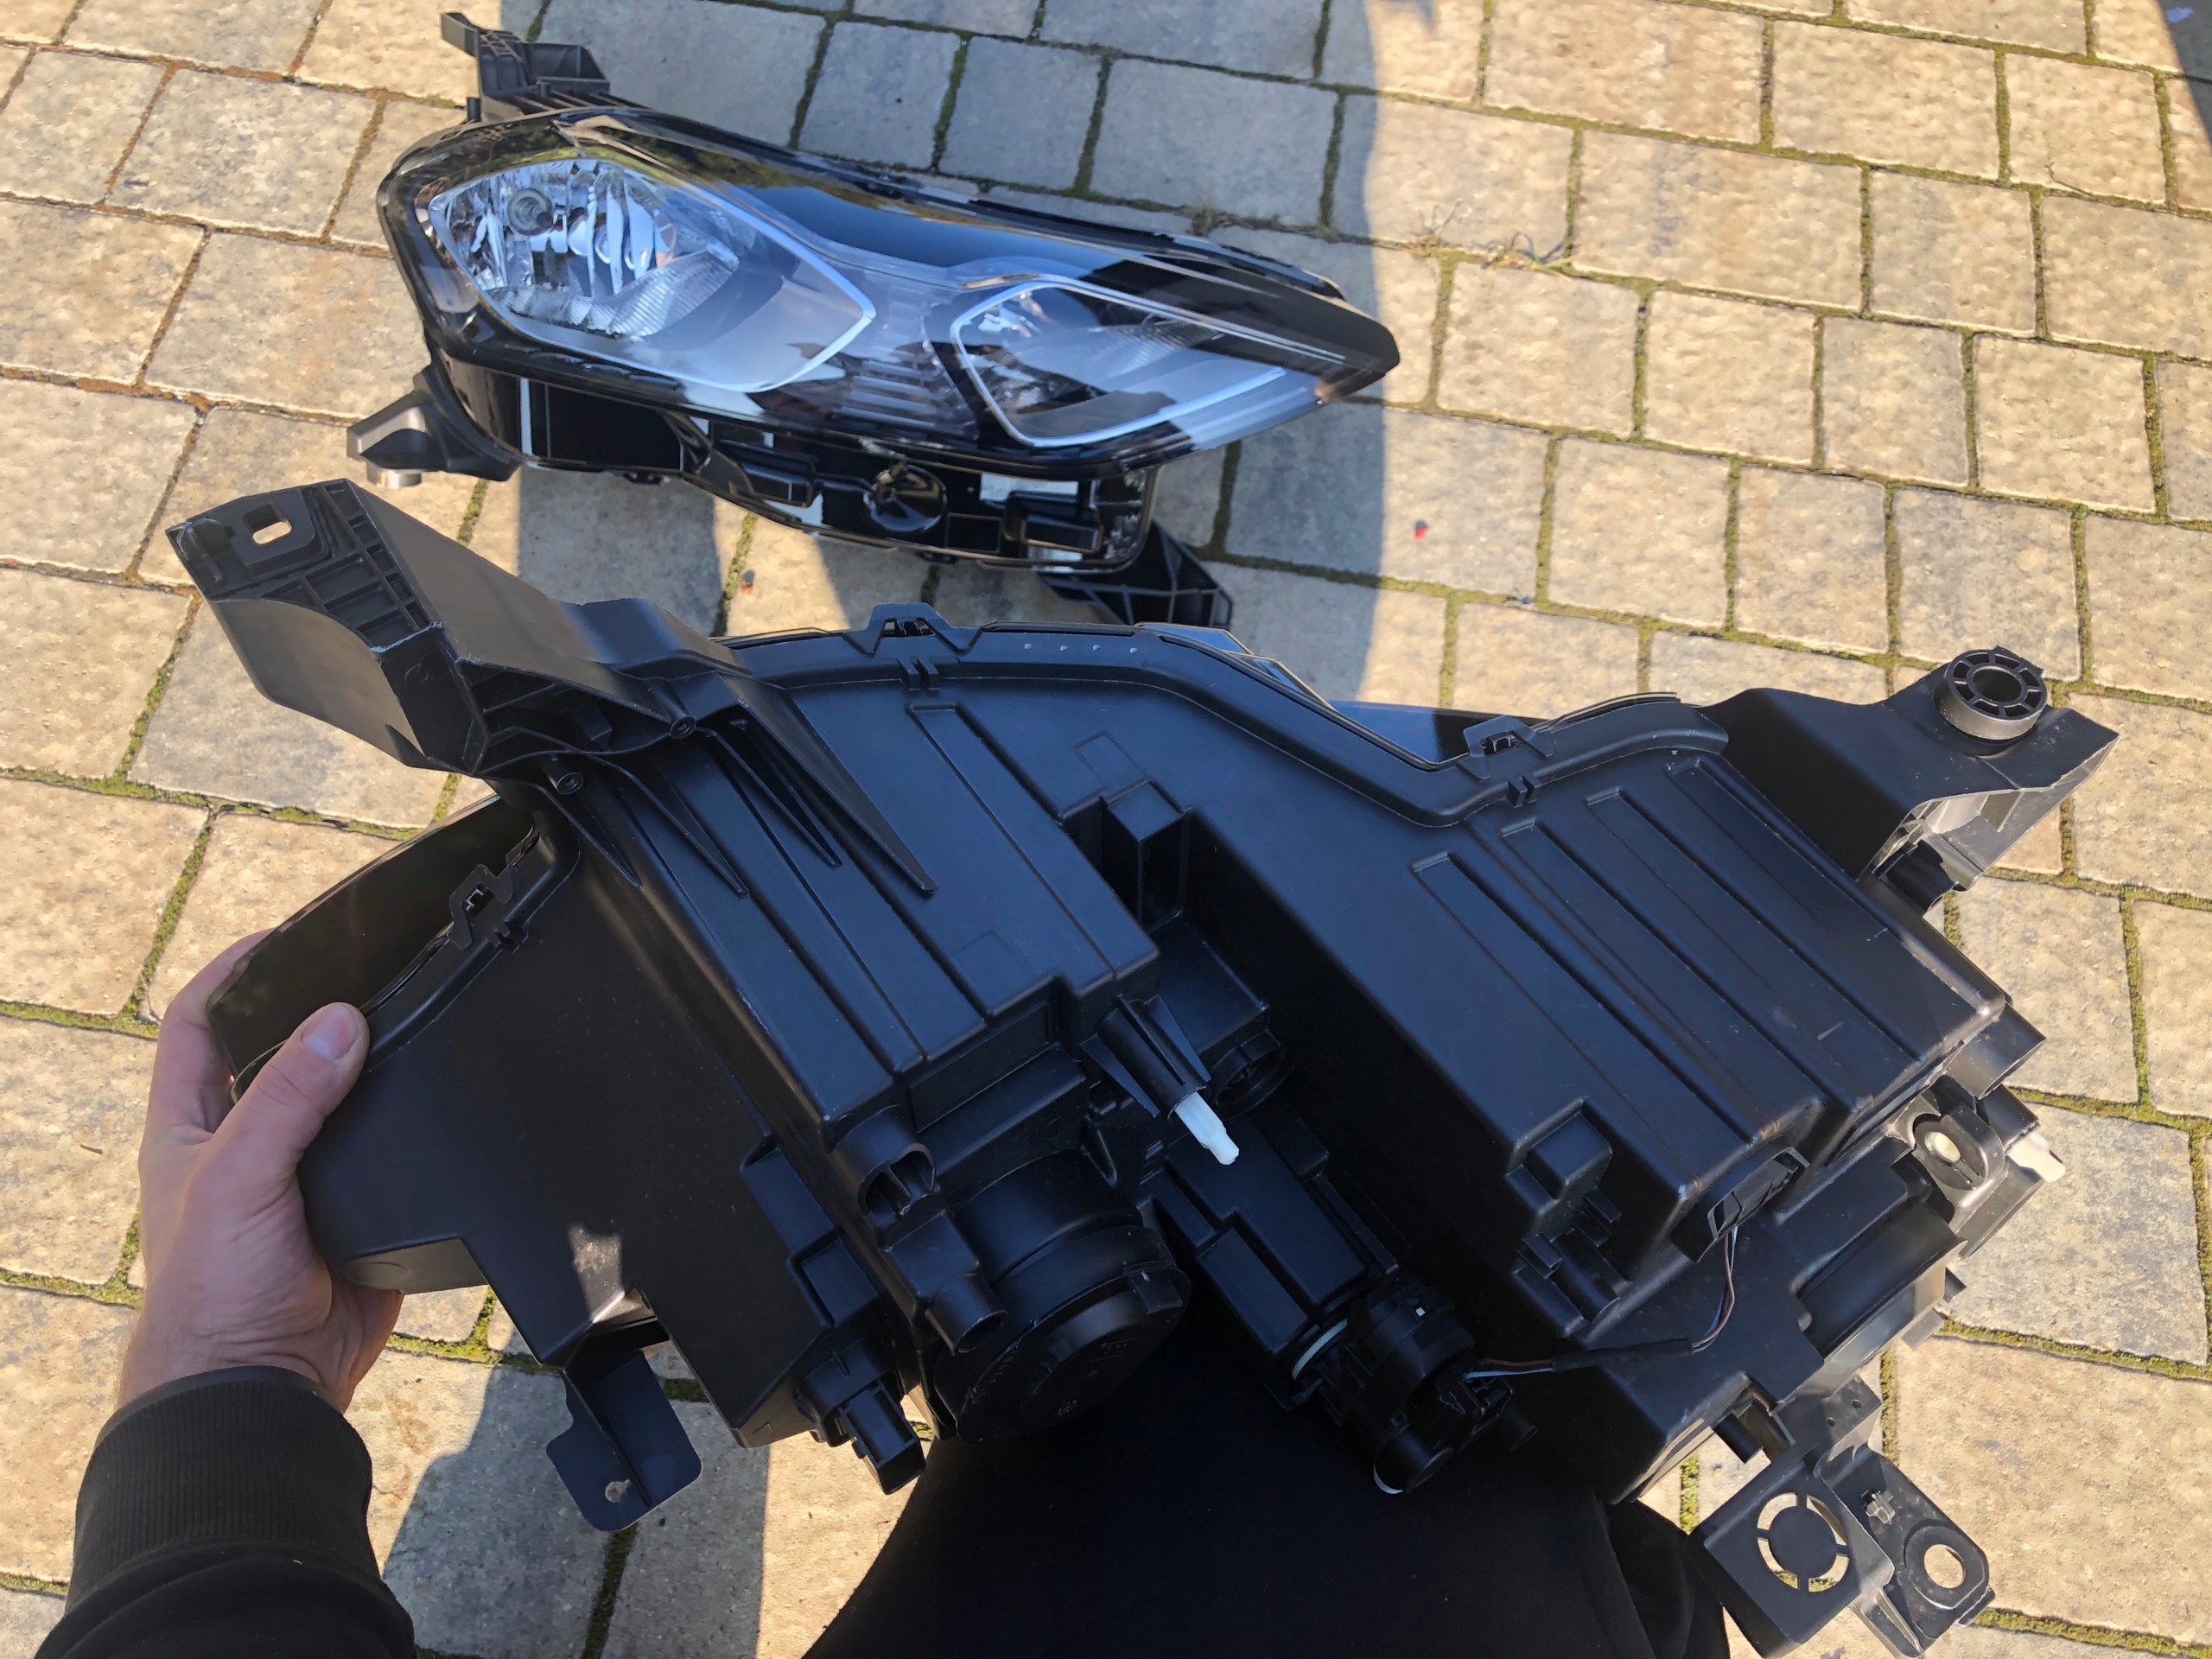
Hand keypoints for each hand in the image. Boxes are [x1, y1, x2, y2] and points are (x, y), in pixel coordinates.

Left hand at [120, 933, 400, 1408]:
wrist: (266, 1383)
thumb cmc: (213, 1293)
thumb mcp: (237, 1178)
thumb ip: (288, 1100)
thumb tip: (339, 1022)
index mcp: (193, 1124)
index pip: (200, 1021)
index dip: (235, 971)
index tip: (290, 935)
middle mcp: (247, 1141)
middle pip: (283, 1050)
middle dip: (321, 1009)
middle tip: (373, 967)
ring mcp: (306, 1174)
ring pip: (345, 1097)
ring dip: (376, 1065)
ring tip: (419, 1016)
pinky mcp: (360, 1208)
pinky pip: (393, 1152)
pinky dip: (416, 1124)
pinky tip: (443, 1097)